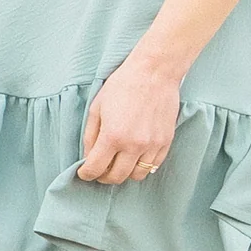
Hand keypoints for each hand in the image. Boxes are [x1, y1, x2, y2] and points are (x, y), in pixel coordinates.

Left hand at [77, 51, 181, 185]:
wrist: (154, 73)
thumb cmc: (122, 86)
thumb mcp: (97, 108)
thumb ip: (91, 136)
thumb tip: (88, 156)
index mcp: (113, 136)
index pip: (96, 168)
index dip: (86, 174)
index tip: (84, 173)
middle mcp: (134, 145)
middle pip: (116, 177)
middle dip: (103, 177)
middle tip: (99, 170)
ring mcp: (152, 145)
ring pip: (136, 176)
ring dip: (124, 173)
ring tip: (117, 163)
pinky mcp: (166, 142)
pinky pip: (153, 166)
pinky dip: (141, 166)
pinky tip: (134, 156)